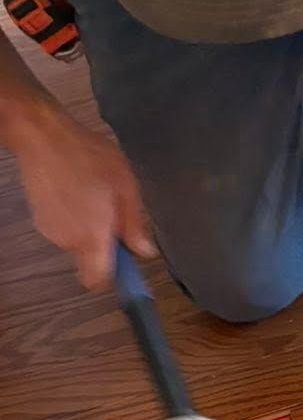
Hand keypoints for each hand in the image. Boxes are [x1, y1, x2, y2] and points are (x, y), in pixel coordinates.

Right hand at [13, 105, 154, 290]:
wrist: (43, 138)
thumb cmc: (91, 158)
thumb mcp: (126, 186)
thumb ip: (134, 224)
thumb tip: (145, 253)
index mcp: (91, 237)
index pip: (97, 281)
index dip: (113, 277)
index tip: (126, 260)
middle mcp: (68, 241)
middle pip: (89, 261)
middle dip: (104, 246)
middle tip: (115, 214)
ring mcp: (49, 231)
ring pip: (77, 244)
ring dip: (90, 229)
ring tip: (96, 195)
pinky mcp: (39, 220)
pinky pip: (64, 230)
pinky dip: (74, 219)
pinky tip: (78, 191)